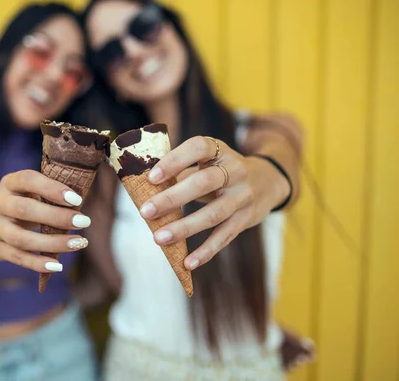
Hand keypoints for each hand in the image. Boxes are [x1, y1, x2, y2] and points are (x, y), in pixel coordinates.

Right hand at [0, 170, 91, 272]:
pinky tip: (58, 265)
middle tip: (84, 222)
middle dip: (57, 217)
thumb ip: (48, 193)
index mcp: (8, 183)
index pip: (28, 180)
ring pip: (22, 239)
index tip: (77, 200)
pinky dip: (38, 264)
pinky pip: (18, 258)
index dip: (52, 189)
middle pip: (25, 210)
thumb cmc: (19, 201)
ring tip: (78, 243)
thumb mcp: (27, 190)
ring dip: (53, 243)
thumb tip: (79, 205)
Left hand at [138, 136, 290, 269]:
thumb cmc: (220, 171)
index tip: (151, 177)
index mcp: (219, 151)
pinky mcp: (246, 219)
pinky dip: (205, 251)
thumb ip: (180, 172)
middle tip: (145, 212)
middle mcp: (235, 171)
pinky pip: (224, 237)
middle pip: (204, 183)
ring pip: (213, 214)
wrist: (267, 182)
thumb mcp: (207, 162)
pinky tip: (187, 263)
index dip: (175, 161)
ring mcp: (242, 196)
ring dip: (184, 228)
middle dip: (172, 198)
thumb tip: (143, 190)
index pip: (198, 147)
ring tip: (158, 238)